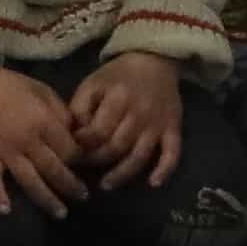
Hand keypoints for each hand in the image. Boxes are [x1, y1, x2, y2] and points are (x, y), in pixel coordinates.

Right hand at [0, 64, 93, 220]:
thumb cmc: (10, 85)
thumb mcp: (43, 91)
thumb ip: (61, 113)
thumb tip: (75, 133)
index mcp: (43, 122)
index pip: (69, 150)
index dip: (81, 159)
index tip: (86, 165)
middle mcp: (27, 141)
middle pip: (55, 170)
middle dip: (71, 186)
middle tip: (83, 197)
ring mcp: (6, 151)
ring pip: (30, 181)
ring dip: (47, 200)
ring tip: (61, 214)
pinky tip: (6, 211)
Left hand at [62, 54, 183, 186]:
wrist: (154, 60)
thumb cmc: (118, 76)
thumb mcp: (92, 83)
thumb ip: (79, 107)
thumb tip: (72, 136)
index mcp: (118, 98)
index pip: (97, 131)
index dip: (83, 145)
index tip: (73, 149)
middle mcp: (139, 113)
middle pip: (116, 147)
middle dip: (98, 160)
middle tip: (86, 167)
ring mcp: (158, 124)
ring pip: (140, 156)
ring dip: (122, 174)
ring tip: (107, 185)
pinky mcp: (173, 129)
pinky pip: (172, 153)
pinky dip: (164, 170)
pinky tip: (153, 184)